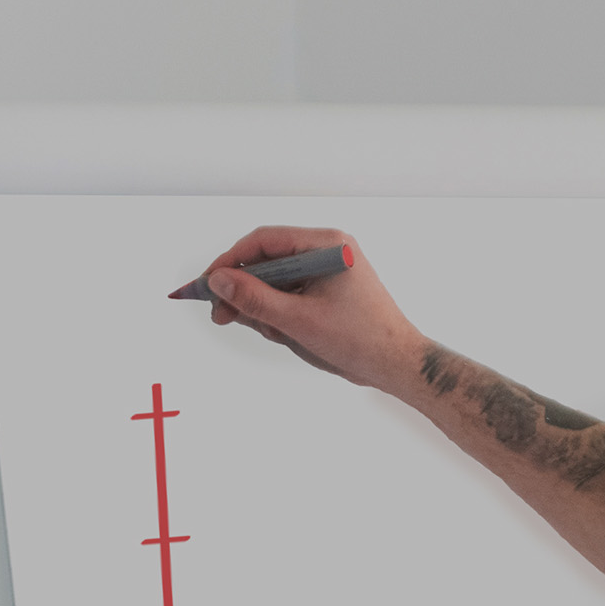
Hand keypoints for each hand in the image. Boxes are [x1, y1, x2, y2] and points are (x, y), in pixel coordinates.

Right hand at [189, 225, 422, 392]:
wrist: (396, 364)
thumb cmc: (360, 339)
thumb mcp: (299, 321)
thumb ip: (255, 299)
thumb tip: (219, 280)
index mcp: (327, 245)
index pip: (264, 241)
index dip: (231, 262)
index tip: (208, 284)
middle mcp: (326, 251)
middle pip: (267, 261)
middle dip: (244, 291)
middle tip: (221, 314)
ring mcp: (327, 271)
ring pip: (275, 282)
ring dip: (263, 308)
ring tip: (276, 333)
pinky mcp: (326, 290)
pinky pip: (289, 295)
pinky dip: (278, 314)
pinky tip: (286, 334)